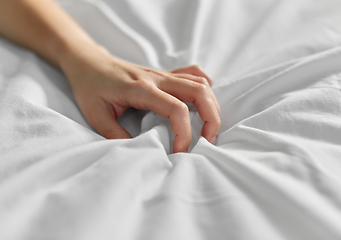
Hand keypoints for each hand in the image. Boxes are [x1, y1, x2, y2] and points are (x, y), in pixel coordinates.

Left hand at [59, 43, 220, 152]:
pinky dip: (204, 88)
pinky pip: (192, 74)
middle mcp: (157, 78)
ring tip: (208, 127)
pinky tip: (202, 102)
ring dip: (211, 106)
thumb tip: (139, 152)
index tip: (178, 152)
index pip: (176, 109)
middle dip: (211, 118)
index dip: (184, 133)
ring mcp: (163, 74)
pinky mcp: (164, 74)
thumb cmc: (90, 87)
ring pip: (200, 83)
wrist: (89, 62)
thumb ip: (115, 134)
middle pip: (199, 91)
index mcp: (141, 89)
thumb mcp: (95, 115)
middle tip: (208, 140)